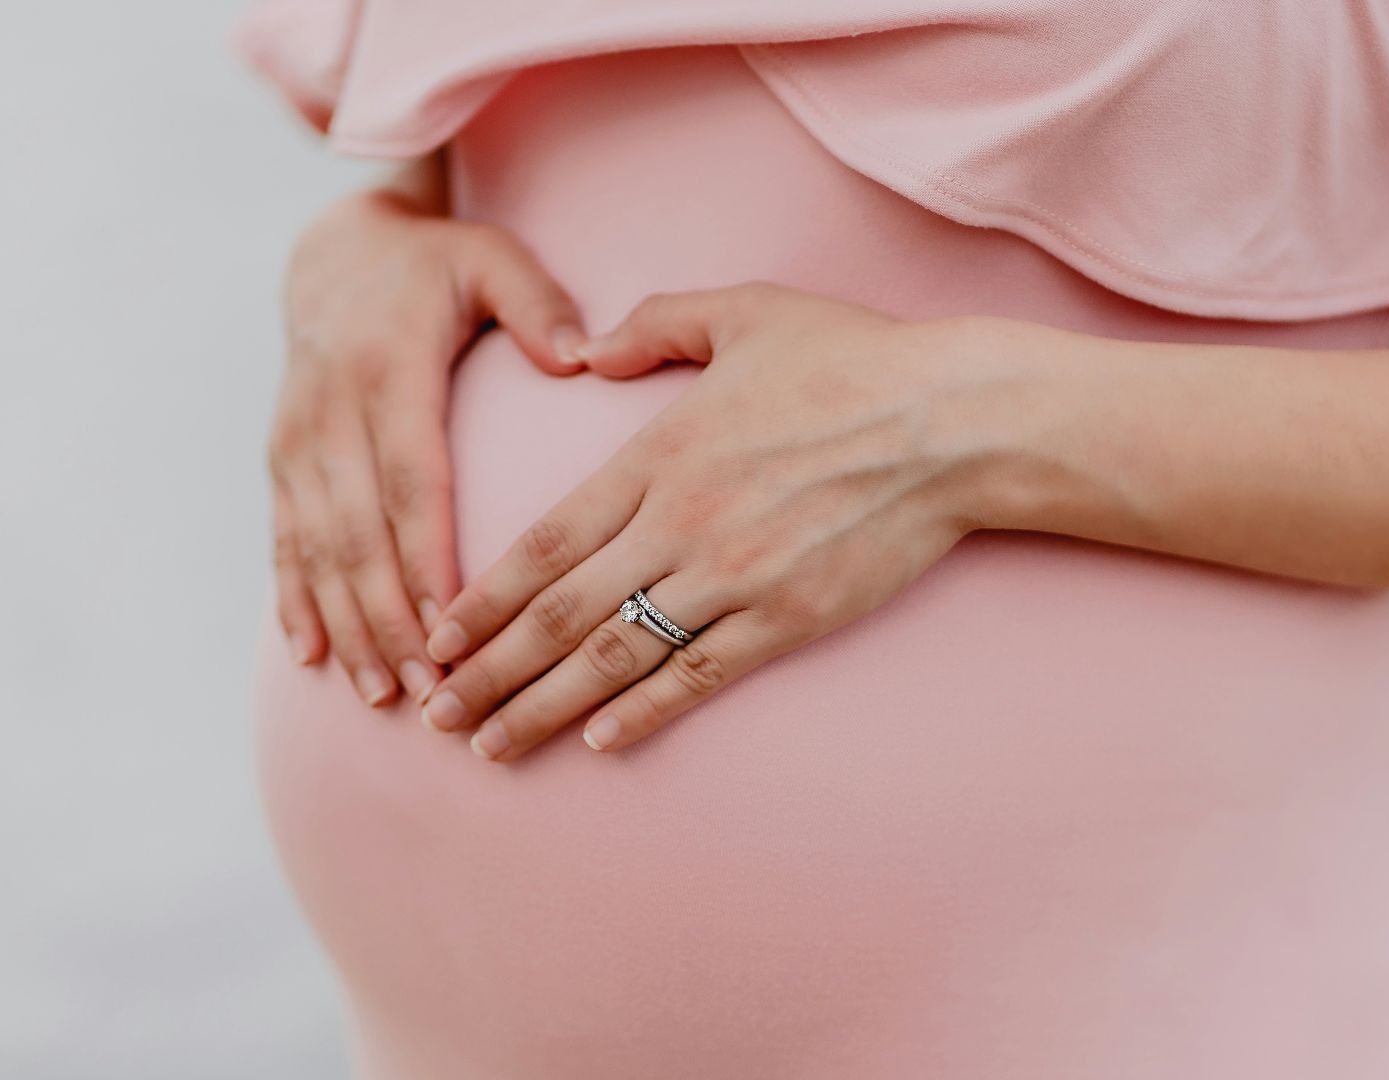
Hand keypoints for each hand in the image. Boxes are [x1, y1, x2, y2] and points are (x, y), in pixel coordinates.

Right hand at [270, 187, 586, 706]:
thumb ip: (537, 305)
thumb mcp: (490, 260)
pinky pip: (283, 540)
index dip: (425, 557)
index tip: (453, 623)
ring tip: (383, 693)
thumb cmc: (434, 265)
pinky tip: (311, 658)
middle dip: (391, 619)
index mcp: (389, 371)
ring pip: (317, 549)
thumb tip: (581, 357)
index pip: (411, 481)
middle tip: (430, 689)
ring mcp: (298, 443)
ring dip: (347, 625)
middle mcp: (332, 413)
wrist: (333, 252)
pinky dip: (295, 601)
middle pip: (360, 533)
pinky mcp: (281, 462)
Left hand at [417, 283, 1018, 759]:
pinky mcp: (788, 619)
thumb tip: (588, 348)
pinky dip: (645, 712)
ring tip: (491, 745)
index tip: (437, 636)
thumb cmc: (853, 360)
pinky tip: (600, 743)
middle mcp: (680, 524)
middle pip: (560, 613)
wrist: (954, 422)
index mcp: (657, 456)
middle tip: (434, 715)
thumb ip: (655, 325)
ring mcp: (733, 579)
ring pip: (616, 658)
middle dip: (488, 671)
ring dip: (544, 707)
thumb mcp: (746, 312)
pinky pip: (700, 676)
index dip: (484, 598)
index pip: (545, 542)